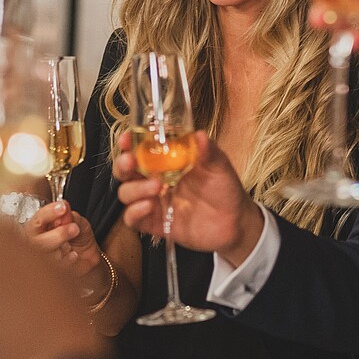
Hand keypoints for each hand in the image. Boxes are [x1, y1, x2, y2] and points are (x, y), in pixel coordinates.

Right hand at [27, 200, 102, 281]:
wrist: (87, 256)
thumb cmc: (77, 236)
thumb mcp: (78, 221)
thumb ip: (70, 216)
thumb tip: (65, 208)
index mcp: (39, 227)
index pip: (38, 220)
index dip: (49, 213)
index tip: (63, 208)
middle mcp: (35, 243)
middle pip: (37, 241)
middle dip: (58, 234)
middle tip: (74, 228)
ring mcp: (42, 260)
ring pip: (46, 256)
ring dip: (63, 248)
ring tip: (73, 243)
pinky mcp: (51, 273)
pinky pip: (57, 269)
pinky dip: (67, 261)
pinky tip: (74, 254)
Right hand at [112, 131, 264, 265]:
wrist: (235, 222)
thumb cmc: (224, 188)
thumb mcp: (219, 166)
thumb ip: (208, 151)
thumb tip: (199, 135)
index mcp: (166, 161)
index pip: (140, 148)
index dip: (129, 142)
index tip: (127, 138)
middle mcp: (155, 179)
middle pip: (125, 170)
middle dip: (123, 164)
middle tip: (131, 161)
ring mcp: (153, 201)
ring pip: (126, 193)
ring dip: (135, 188)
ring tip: (156, 186)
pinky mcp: (155, 223)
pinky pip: (132, 219)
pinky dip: (135, 212)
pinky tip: (149, 206)